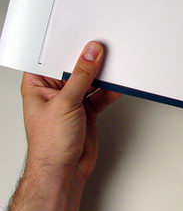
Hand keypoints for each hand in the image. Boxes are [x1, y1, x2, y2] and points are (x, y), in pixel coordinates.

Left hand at [21, 41, 119, 181]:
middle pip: (74, 68)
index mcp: (37, 85)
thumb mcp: (65, 103)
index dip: (67, 46)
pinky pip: (101, 95)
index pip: (52, 58)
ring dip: (102, 76)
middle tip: (103, 49)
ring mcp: (72, 101)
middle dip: (89, 60)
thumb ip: (81, 76)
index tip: (84, 38)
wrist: (63, 172)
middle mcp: (54, 91)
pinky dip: (110, 91)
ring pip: (90, 81)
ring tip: (114, 65)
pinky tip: (118, 85)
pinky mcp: (87, 110)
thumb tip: (91, 54)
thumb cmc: (49, 144)